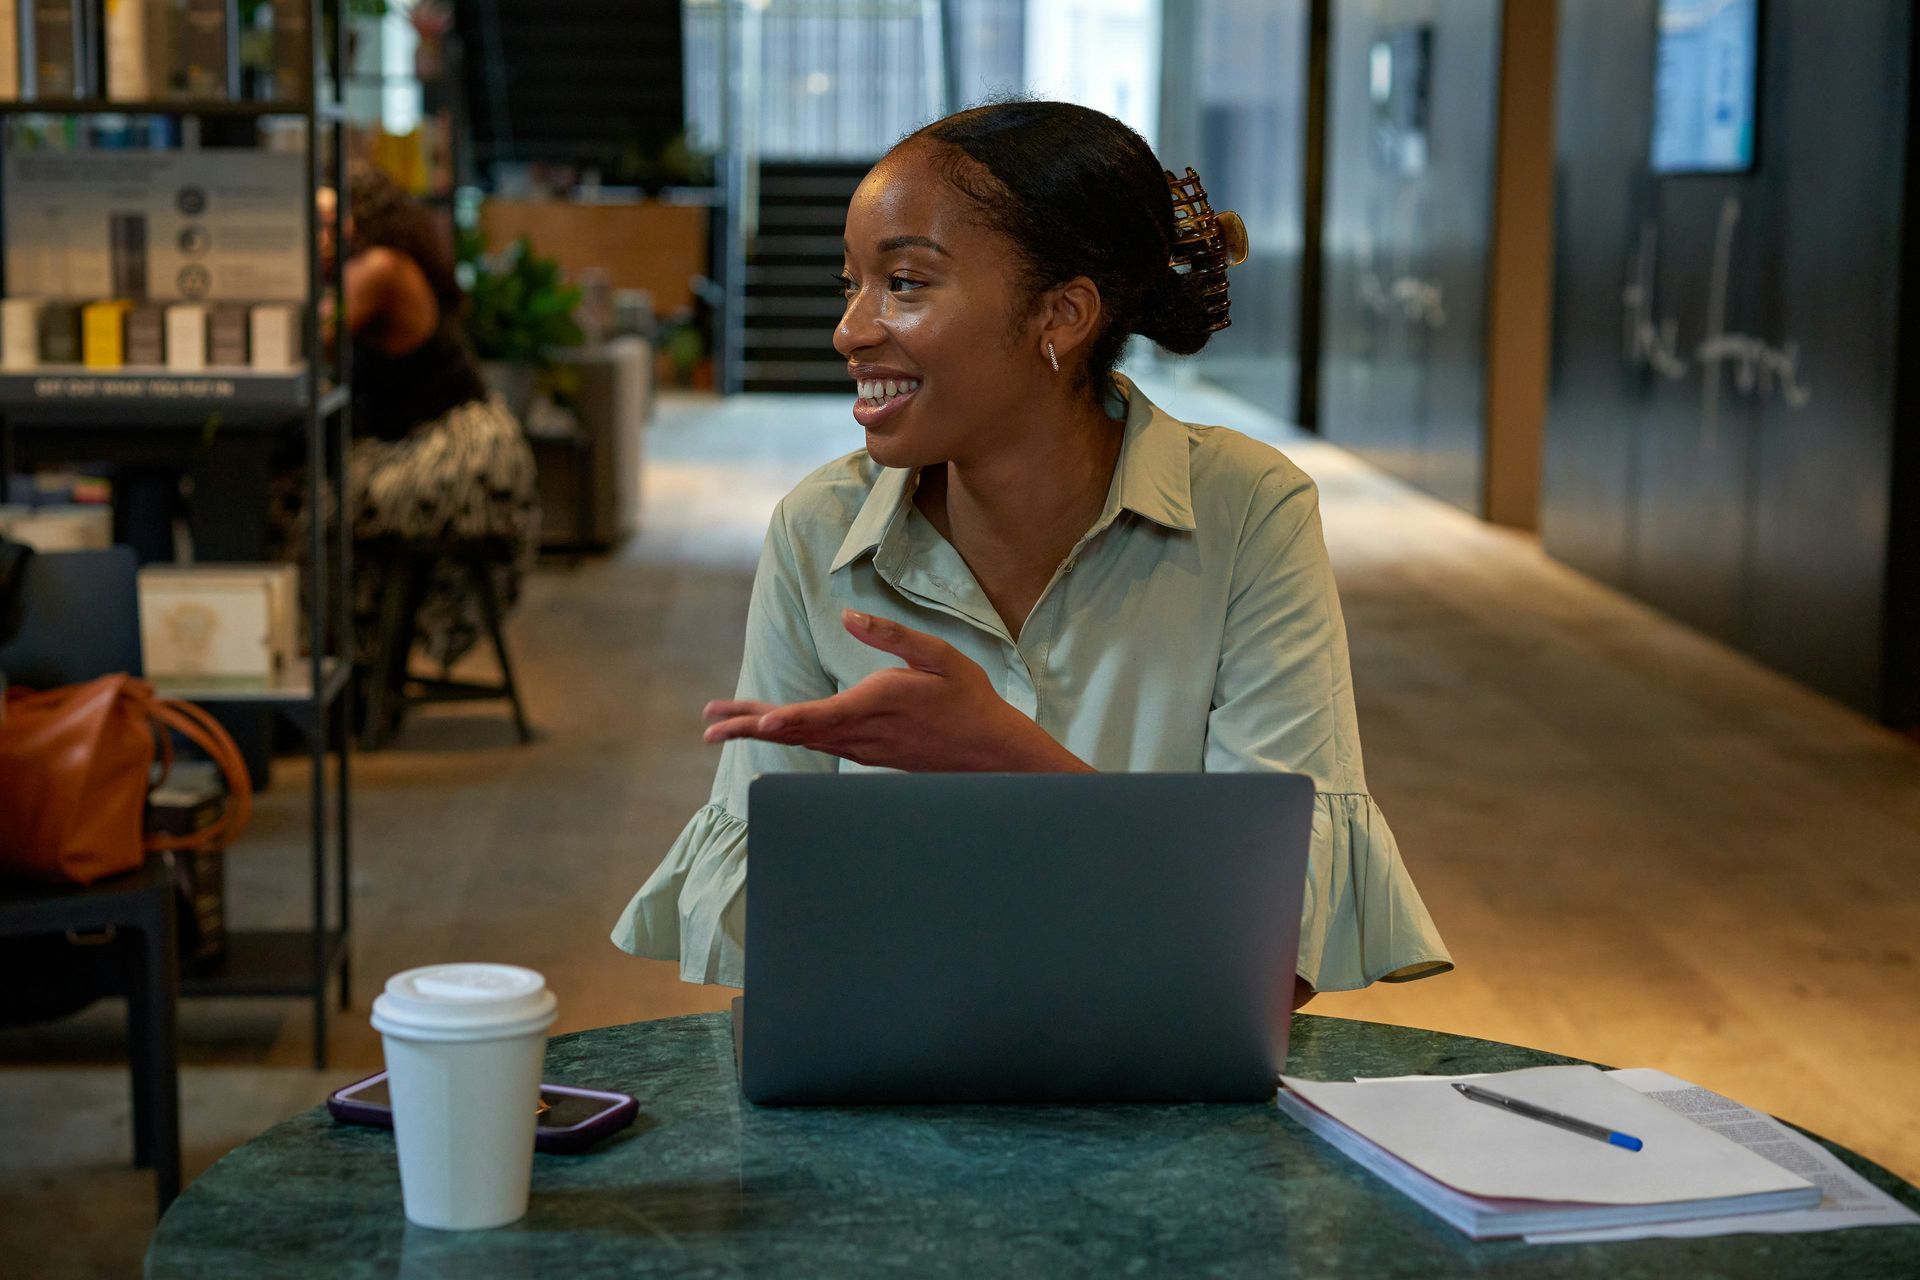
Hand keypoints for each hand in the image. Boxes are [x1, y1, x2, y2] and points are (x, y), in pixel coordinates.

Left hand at [702, 610, 1090, 772]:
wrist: (989, 750)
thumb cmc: (967, 696)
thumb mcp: (938, 656)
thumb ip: (891, 636)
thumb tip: (847, 617)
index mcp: (876, 704)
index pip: (821, 716)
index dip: (786, 719)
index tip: (757, 724)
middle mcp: (861, 732)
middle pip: (797, 731)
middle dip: (749, 727)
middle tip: (708, 727)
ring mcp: (861, 747)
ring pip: (802, 739)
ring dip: (760, 731)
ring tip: (721, 727)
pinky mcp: (866, 752)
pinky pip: (817, 744)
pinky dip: (787, 736)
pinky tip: (770, 730)